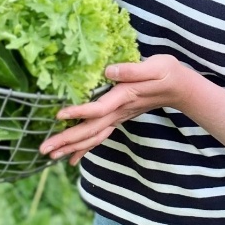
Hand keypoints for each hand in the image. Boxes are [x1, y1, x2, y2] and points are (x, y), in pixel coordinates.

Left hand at [39, 54, 193, 166]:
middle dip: (67, 140)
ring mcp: (119, 117)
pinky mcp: (118, 118)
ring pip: (93, 136)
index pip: (99, 108)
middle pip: (90, 130)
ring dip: (71, 147)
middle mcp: (119, 111)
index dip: (79, 112)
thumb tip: (109, 71)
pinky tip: (71, 157)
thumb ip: (133, 70)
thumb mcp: (155, 66)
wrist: (180, 88)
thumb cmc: (167, 73)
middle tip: (44, 150)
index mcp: (124, 97)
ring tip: (50, 155)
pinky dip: (84, 148)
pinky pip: (99, 136)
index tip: (59, 115)